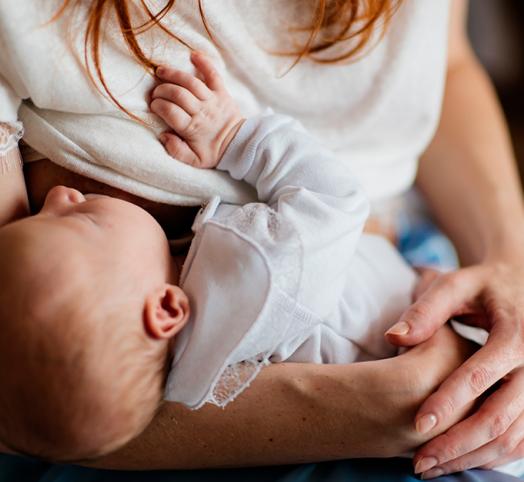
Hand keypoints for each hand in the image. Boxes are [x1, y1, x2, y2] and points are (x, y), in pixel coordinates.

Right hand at [151, 51, 243, 167]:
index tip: (153, 105)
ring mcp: (213, 100)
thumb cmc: (213, 152)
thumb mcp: (194, 161)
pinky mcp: (222, 92)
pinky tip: (192, 55)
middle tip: (155, 92)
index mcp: (193, 129)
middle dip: (162, 90)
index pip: (170, 111)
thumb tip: (163, 136)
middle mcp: (202, 112)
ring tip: (161, 71)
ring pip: (191, 82)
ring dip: (173, 74)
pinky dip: (204, 62)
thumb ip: (176, 151)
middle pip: (178, 94)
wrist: (239, 145)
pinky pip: (213, 74)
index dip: (158, 105)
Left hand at [385, 260, 523, 477]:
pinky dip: (489, 456)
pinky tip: (456, 461)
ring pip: (513, 438)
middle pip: (500, 418)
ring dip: (472, 458)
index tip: (417, 424)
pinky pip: (521, 440)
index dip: (449, 401)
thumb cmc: (482, 287)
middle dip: (458, 444)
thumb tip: (393, 337)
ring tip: (430, 467)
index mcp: (515, 335)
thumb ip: (426, 309)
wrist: (519, 288)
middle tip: (419, 462)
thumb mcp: (456, 286)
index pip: (481, 375)